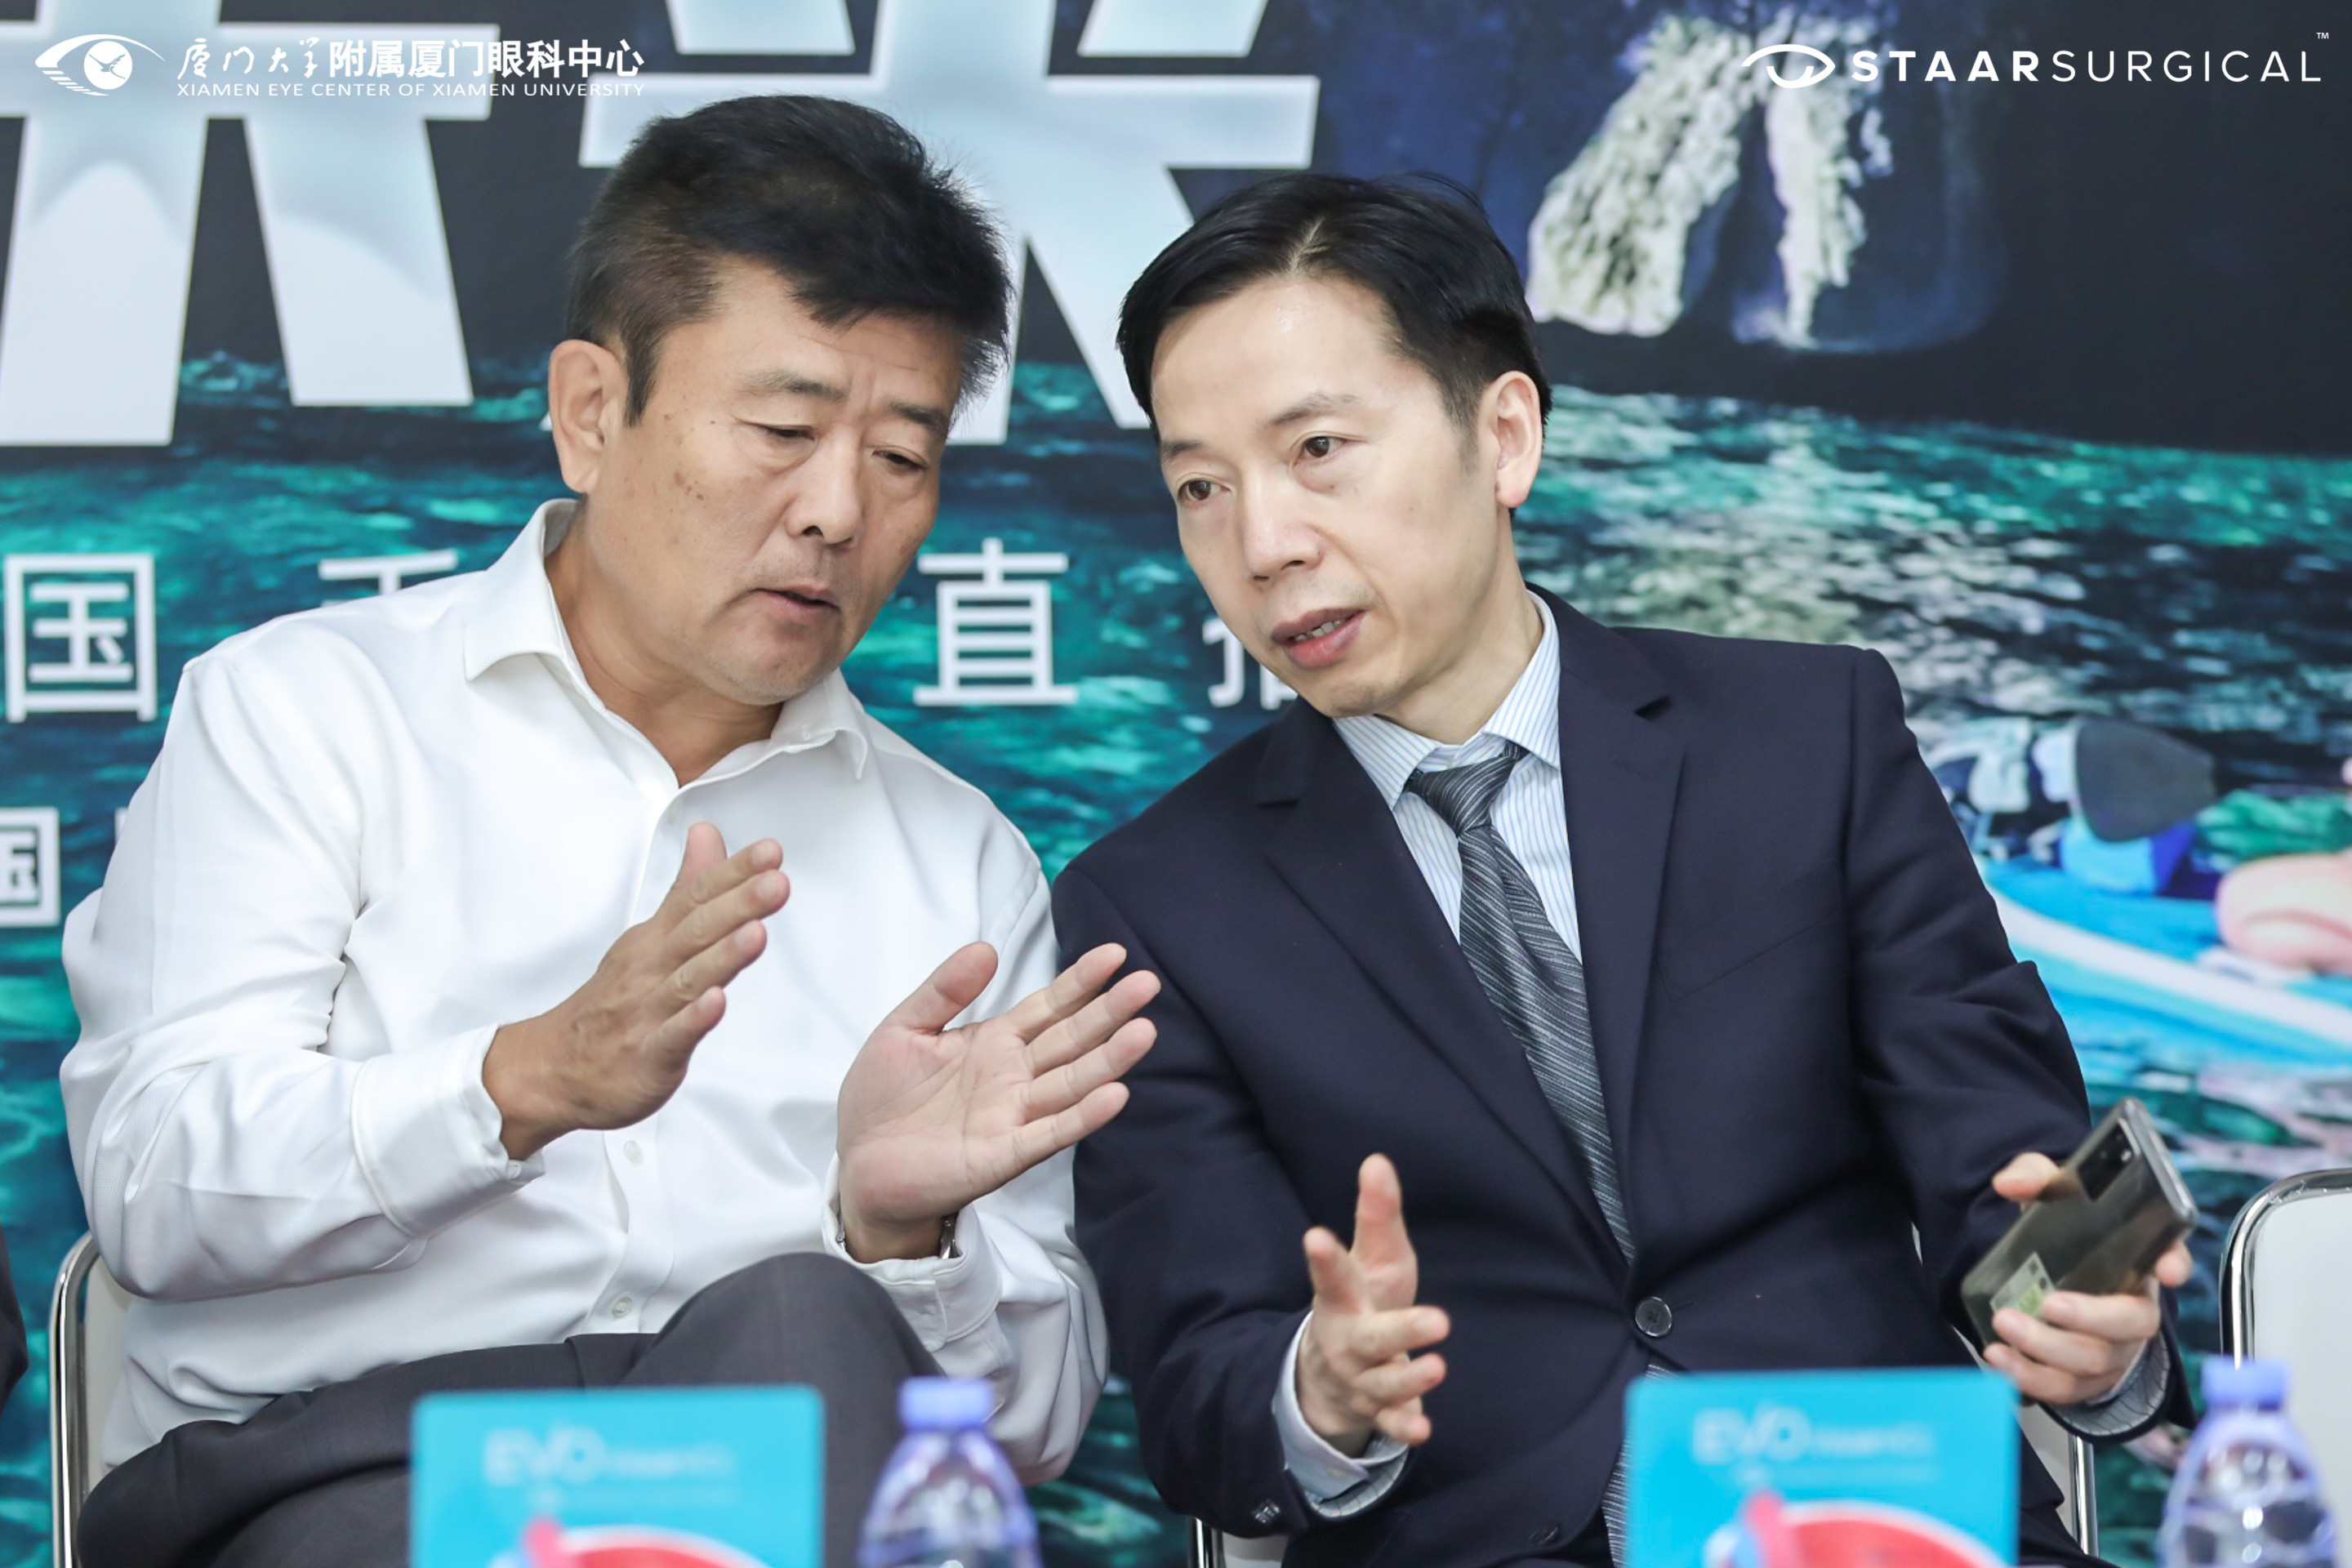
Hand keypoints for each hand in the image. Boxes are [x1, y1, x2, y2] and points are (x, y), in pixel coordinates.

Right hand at [483, 824, 787, 1159]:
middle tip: (775, 881)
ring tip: (756, 933)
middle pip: (696, 931)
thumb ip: (688, 886)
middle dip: (738, 904)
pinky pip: (673, 1035)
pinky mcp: (648, 1054)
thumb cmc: (611, 1002)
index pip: (697, 897)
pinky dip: (695, 1019)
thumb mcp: (650, 936)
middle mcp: (652, 969)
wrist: (554, 1068)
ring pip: (689, 979)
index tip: (769, 852)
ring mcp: (648, 1011)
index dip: (734, 873)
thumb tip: (708, 835)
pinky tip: (717, 1002)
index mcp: (656, 940)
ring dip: (723, 955)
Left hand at [835, 942, 1158, 1261]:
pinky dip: (1082, 1117)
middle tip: (1149, 984)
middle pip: (1072, 1040)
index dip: (1081, 982)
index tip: (1115, 954)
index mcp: (994, 1043)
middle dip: (1109, 1012)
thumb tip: (986, 947)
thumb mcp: (904, 1029)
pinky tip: (1115, 1096)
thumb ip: (944, 990)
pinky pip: (1049, 1133)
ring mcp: (1013, 1116)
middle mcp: (1014, 1077)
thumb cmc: (880, 1099)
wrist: (857, 1165)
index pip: (1049, 1007)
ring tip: (1145, 1032)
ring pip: (1071, 1083)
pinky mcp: (1002, 1155)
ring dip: (1109, 1060)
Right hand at [1296, 1154, 1449, 1455]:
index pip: (1332, 1275)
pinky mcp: (1377, 1410)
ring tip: (1439, 1366)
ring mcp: (1360, 1379)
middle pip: (1369, 1337)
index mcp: (1343, 1298)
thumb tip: (1378, 1160)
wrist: (1331, 1371)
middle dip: (1400, 1331)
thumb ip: (1377, 1215)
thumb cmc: (1363, 1299)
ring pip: (1383, 1383)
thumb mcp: (1372, 1259)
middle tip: (1439, 1320)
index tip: (1316, 1236)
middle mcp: (1347, 1340)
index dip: (1325, 1258)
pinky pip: (1389, 1421)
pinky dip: (1404, 1426)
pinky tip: (1424, 1429)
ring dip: (1411, 1378)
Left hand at [1981, 1151, 2191, 1404]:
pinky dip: (2031, 1377)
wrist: (2052, 1284)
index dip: (2173, 1263)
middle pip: (2132, 1323)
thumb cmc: (2065, 1241)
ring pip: (2095, 1360)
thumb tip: (2010, 1182)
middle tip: (2049, 1304)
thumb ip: (2036, 1177)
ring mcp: (2112, 1349)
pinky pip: (2065, 1388)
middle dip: (2091, 1317)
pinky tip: (2001, 1357)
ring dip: (2048, 1348)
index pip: (2170, 1256)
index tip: (2166, 1269)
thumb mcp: (2051, 1198)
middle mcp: (2133, 1309)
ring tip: (2006, 1325)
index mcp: (2136, 1261)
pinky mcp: (2084, 1379)